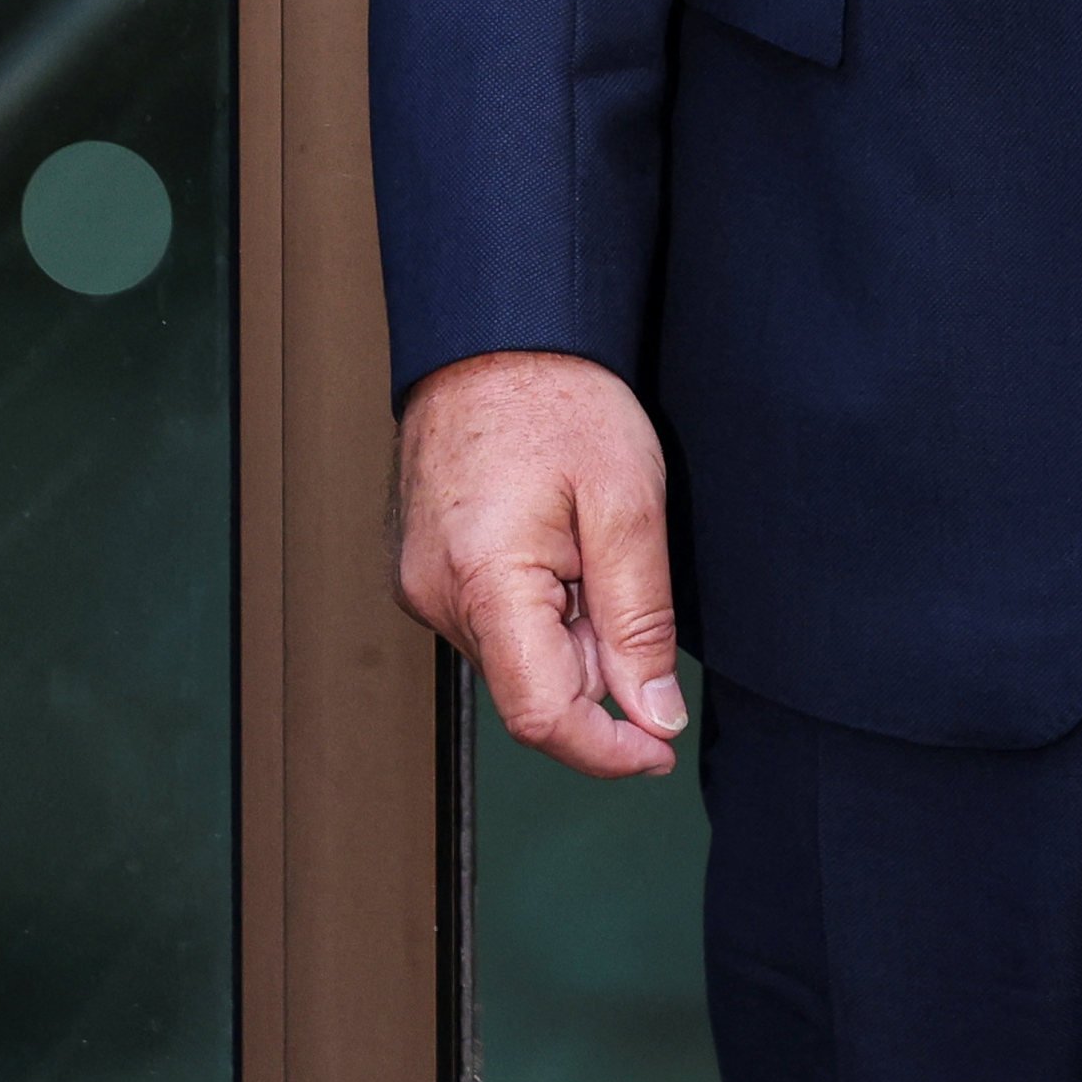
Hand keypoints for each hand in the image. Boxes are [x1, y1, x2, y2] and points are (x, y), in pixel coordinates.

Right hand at [392, 349, 688, 779]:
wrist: (495, 332)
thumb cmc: (558, 399)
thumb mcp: (628, 502)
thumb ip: (640, 618)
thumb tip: (654, 714)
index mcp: (484, 581)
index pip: (540, 716)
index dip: (607, 749)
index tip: (659, 749)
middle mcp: (435, 594)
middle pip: (529, 687)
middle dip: (595, 671)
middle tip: (632, 592)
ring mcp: (421, 583)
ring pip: (513, 656)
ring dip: (568, 635)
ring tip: (591, 545)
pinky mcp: (423, 568)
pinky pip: (491, 620)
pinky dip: (537, 608)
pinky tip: (561, 546)